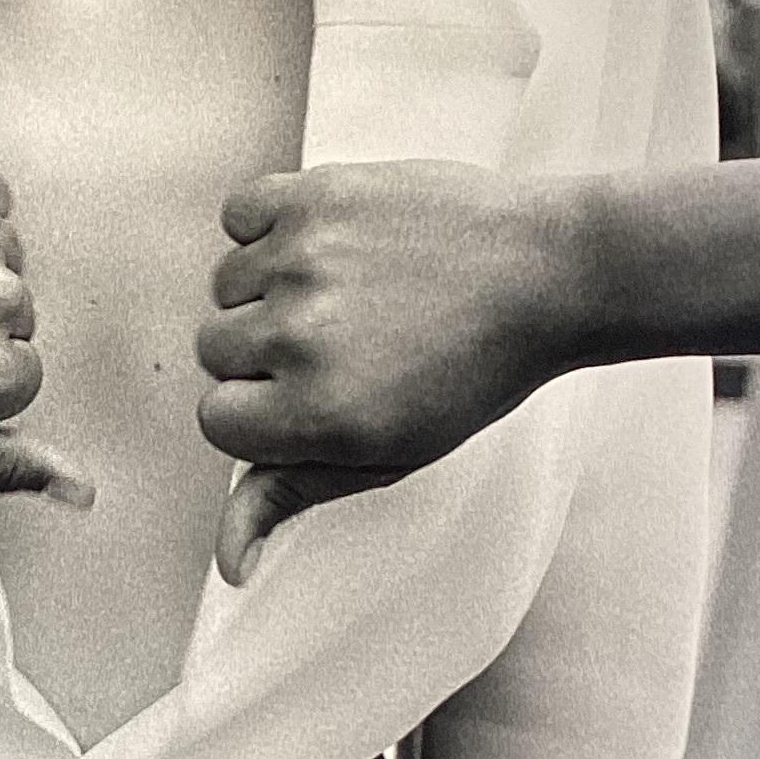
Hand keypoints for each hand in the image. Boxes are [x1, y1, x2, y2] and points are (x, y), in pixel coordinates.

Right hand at [196, 161, 572, 583]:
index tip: (313, 392)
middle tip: (344, 337)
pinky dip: (267, 225)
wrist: (545, 273)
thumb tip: (229, 564)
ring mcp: (301, 260)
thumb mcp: (389, 453)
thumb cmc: (475, 369)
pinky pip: (239, 213)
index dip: (262, 410)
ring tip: (346, 287)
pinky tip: (324, 242)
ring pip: (224, 283)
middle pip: (214, 349)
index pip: (215, 420)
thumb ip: (295, 495)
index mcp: (316, 415)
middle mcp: (299, 337)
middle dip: (265, 348)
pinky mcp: (314, 195)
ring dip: (269, 285)